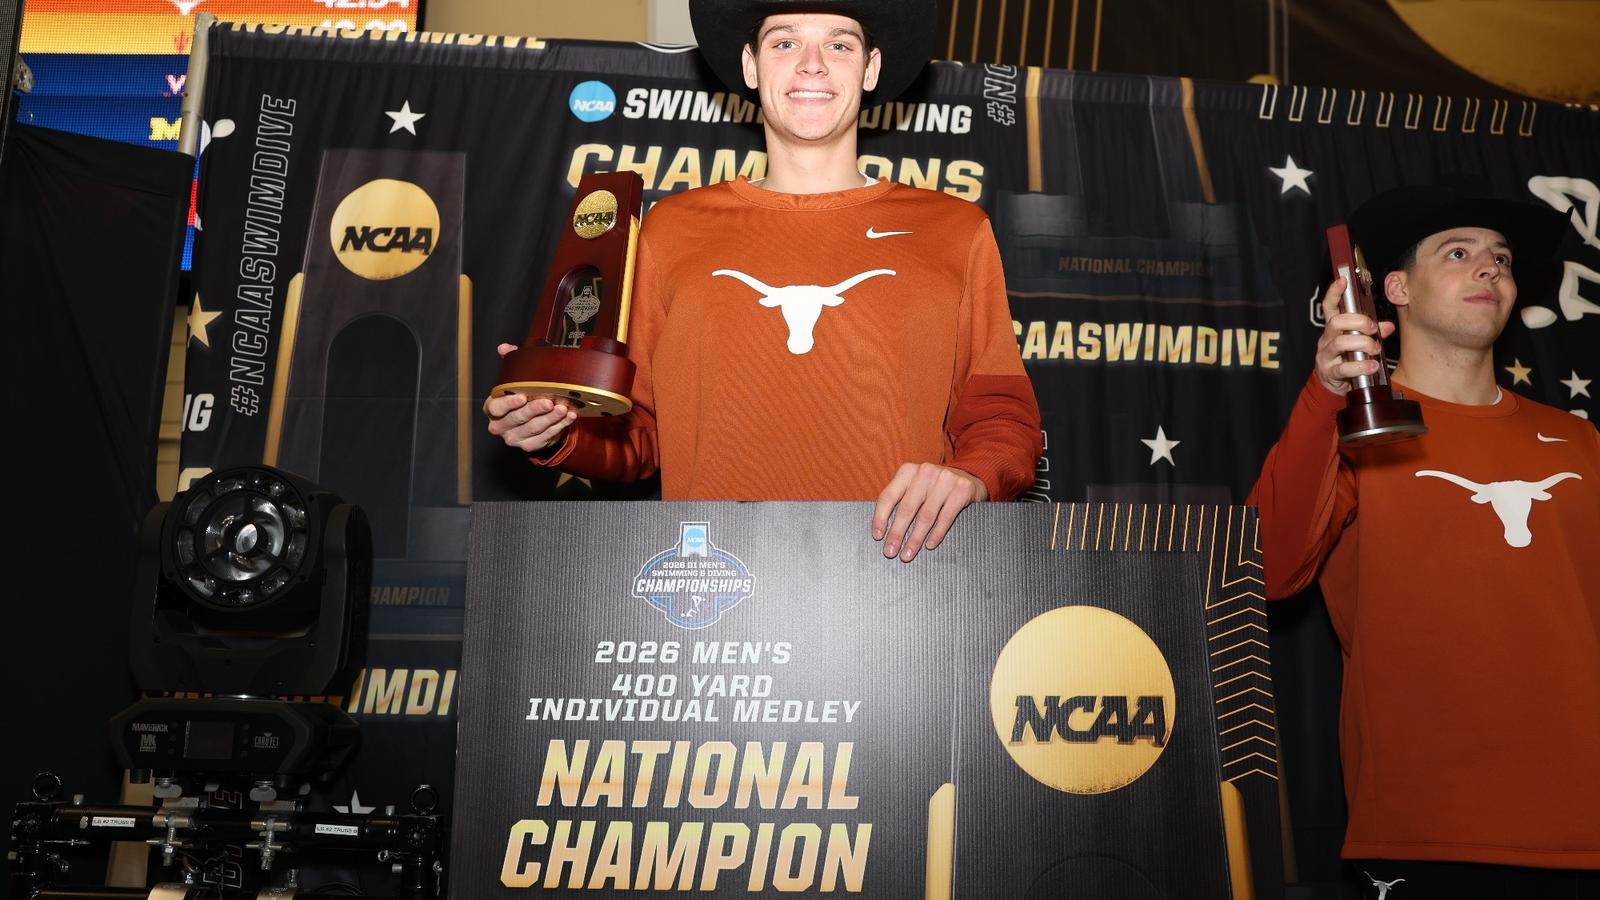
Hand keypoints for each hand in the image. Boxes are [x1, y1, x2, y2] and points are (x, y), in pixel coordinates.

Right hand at [483, 343, 576, 451]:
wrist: (532, 421)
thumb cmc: (522, 397)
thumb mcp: (515, 379)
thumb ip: (511, 362)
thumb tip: (504, 348)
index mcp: (493, 409)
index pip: (496, 408)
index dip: (508, 403)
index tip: (522, 396)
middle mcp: (500, 425)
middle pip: (517, 419)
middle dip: (534, 410)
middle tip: (549, 401)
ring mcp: (514, 438)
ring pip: (533, 429)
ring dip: (550, 418)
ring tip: (562, 408)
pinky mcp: (529, 446)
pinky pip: (545, 437)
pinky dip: (559, 426)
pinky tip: (568, 417)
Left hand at [871, 463, 987, 562]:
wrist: (968, 477)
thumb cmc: (934, 488)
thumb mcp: (915, 487)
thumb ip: (901, 500)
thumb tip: (883, 531)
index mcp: (908, 471)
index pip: (888, 496)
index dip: (880, 518)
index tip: (878, 537)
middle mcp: (925, 472)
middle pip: (906, 508)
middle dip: (897, 534)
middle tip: (890, 552)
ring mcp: (945, 480)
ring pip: (925, 516)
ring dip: (915, 539)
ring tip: (908, 554)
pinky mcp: (962, 490)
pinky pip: (946, 517)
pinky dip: (936, 534)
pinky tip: (929, 545)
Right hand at [1314, 276, 1395, 395]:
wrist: (1334, 384)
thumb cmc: (1347, 358)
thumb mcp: (1360, 342)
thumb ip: (1374, 332)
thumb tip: (1389, 325)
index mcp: (1334, 329)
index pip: (1330, 307)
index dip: (1334, 293)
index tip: (1342, 281)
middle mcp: (1327, 339)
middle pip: (1336, 322)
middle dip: (1358, 322)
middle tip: (1373, 328)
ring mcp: (1326, 355)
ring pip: (1340, 343)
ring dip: (1362, 344)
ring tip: (1375, 349)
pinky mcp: (1329, 372)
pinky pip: (1344, 367)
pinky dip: (1361, 365)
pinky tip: (1371, 365)